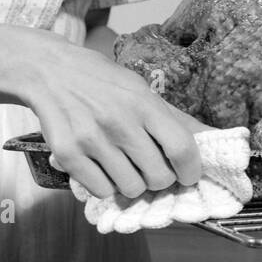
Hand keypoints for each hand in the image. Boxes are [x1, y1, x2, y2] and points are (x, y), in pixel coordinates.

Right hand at [17, 32, 204, 199]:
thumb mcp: (140, 88)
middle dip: (159, 179)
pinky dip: (105, 185)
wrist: (47, 71)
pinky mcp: (68, 155)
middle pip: (159, 177)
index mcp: (143, 102)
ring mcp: (92, 140)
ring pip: (131, 188)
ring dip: (131, 183)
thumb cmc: (101, 80)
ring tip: (121, 164)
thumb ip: (174, 117)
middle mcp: (119, 122)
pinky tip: (99, 165)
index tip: (187, 175)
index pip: (182, 149)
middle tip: (149, 167)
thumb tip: (214, 136)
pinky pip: (102, 191)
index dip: (191, 170)